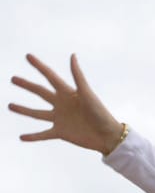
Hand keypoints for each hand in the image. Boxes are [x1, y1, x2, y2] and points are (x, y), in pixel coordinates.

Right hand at [8, 53, 124, 152]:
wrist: (107, 136)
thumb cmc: (100, 113)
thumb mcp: (87, 93)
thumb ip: (78, 76)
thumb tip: (72, 55)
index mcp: (67, 92)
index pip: (49, 76)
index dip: (39, 66)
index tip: (28, 56)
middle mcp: (61, 104)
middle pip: (39, 92)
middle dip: (26, 85)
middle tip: (13, 78)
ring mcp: (59, 118)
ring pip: (37, 113)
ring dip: (23, 110)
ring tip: (9, 106)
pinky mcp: (60, 132)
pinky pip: (43, 134)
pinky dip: (33, 136)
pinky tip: (22, 137)